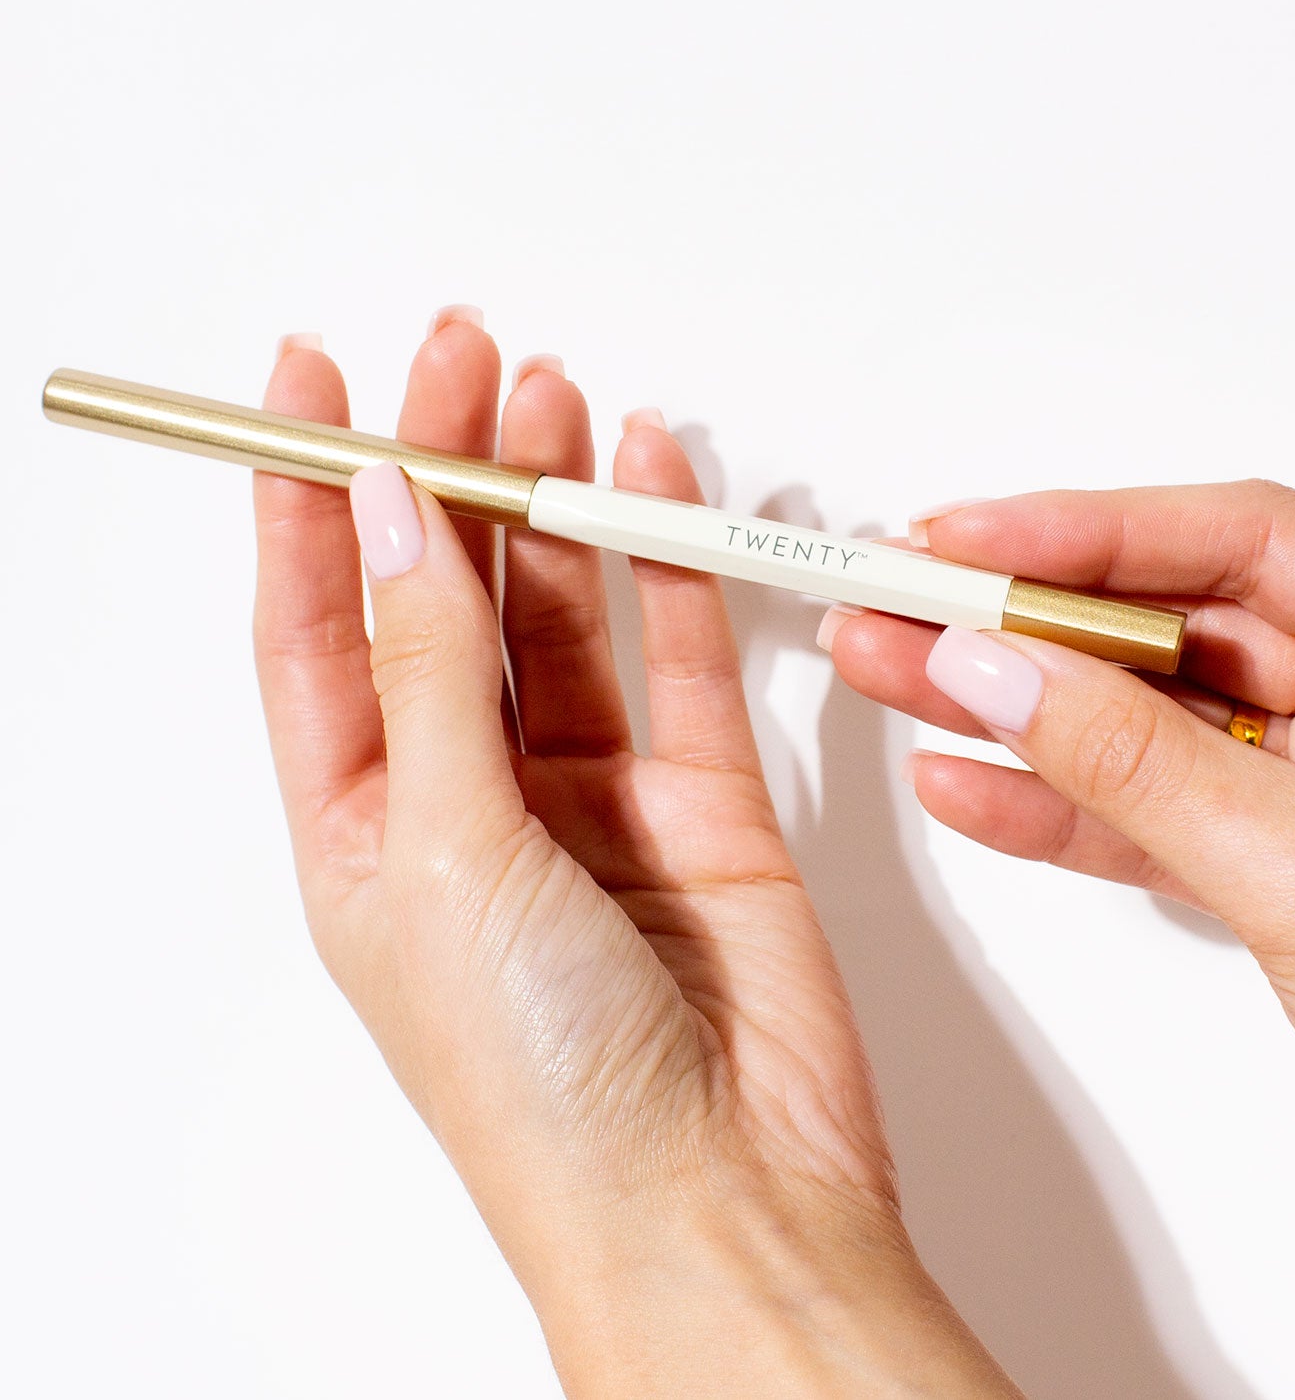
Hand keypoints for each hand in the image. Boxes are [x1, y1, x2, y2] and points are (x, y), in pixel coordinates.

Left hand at [251, 315, 1018, 1396]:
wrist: (724, 1204)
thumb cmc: (547, 1087)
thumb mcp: (445, 856)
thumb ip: (427, 675)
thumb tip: (382, 516)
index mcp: (367, 834)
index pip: (318, 632)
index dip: (307, 501)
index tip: (308, 381)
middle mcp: (474, 807)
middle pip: (445, 602)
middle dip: (444, 471)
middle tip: (458, 355)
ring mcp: (594, 801)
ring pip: (561, 614)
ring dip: (552, 504)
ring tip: (551, 395)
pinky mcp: (706, 802)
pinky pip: (682, 656)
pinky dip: (669, 566)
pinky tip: (652, 482)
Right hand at [820, 481, 1294, 1320]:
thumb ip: (1137, 762)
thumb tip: (1002, 668)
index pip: (1241, 543)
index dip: (1088, 531)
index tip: (968, 538)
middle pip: (1168, 623)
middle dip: (1022, 616)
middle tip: (903, 596)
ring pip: (1137, 719)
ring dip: (1010, 702)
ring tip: (895, 671)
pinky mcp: (1273, 879)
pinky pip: (1139, 815)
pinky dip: (1048, 805)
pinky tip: (964, 779)